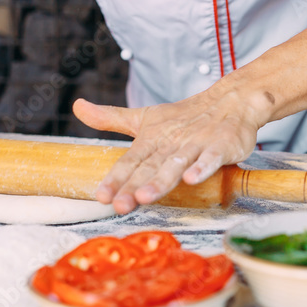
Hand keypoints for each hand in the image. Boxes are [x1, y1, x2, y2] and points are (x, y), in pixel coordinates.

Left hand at [73, 86, 267, 213]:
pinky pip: (211, 158)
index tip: (102, 196)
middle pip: (150, 167)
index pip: (130, 161)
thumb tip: (77, 106)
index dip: (115, 179)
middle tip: (119, 205)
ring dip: (161, 180)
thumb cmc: (184, 116)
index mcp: (151, 138)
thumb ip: (111, 117)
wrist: (229, 100)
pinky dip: (202, 167)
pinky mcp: (221, 145)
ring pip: (176, 164)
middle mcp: (171, 142)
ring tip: (146, 197)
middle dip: (134, 186)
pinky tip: (191, 179)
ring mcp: (197, 144)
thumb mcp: (145, 117)